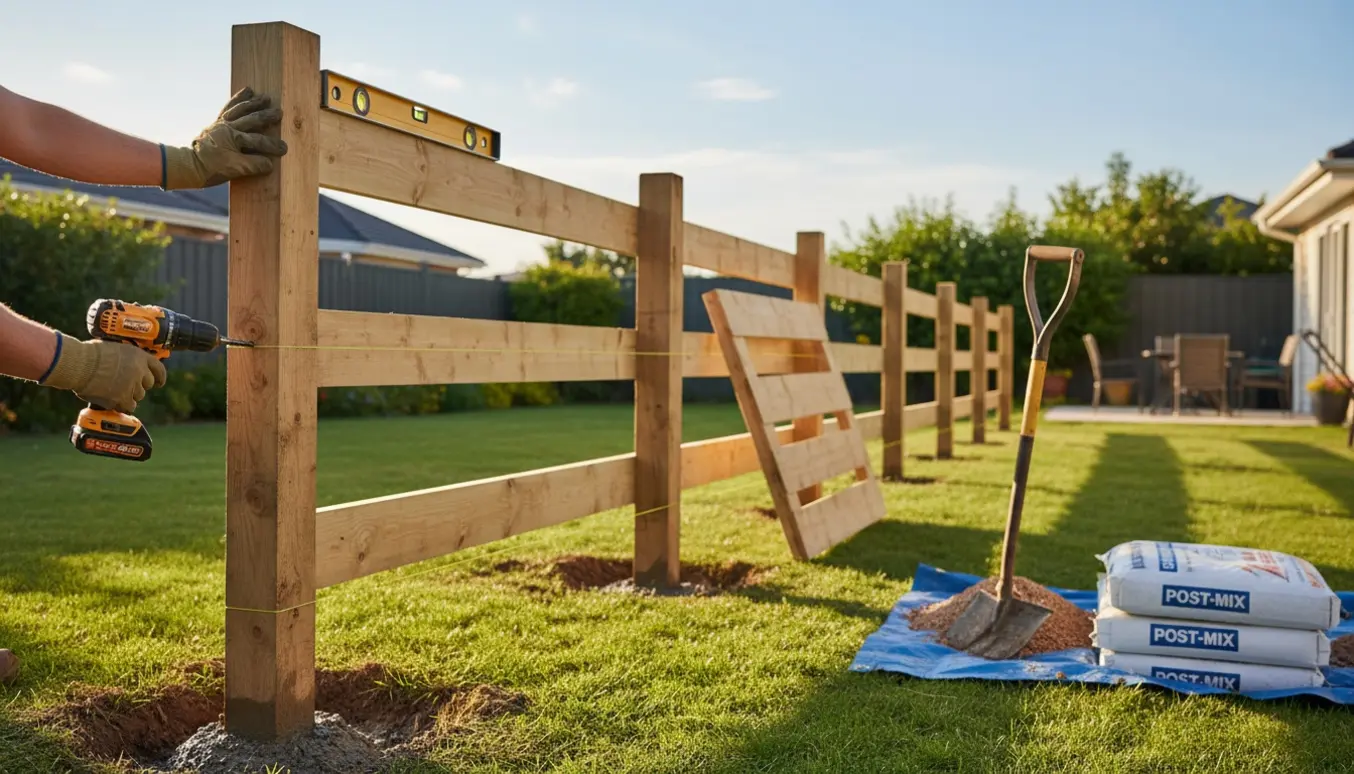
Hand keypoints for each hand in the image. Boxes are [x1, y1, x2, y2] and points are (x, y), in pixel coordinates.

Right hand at [42, 335, 167, 413]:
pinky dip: (121, 405)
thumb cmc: (89, 354)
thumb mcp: (114, 349)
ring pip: (138, 396)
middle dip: (137, 386)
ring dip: (128, 396)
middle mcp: (140, 370)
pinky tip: (112, 401)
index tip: (158, 383)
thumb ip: (126, 359)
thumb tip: (128, 367)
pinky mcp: (123, 398)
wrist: (78, 364)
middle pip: (147, 384)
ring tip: (112, 391)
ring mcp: (132, 385)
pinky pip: (128, 407)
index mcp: (139, 355)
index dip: (159, 377)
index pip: (158, 368)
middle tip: (124, 385)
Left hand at [161, 87, 288, 189]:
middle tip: (279, 112)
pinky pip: (228, 108)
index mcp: (233, 138)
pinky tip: (245, 93)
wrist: (188, 166)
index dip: (272, 145)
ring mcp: (221, 124)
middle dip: (266, 116)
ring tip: (265, 97)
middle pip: (251, 119)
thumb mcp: (235, 170)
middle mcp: (228, 127)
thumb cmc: (211, 168)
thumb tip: (270, 163)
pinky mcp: (216, 123)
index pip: (258, 140)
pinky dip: (237, 100)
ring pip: (240, 109)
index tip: (284, 149)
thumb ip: (253, 165)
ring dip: (253, 103)